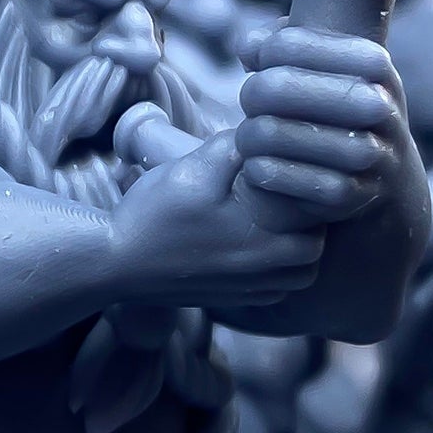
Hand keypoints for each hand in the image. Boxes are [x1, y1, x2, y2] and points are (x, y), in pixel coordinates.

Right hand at [112, 128, 324, 309]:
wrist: (112, 263)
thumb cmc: (152, 217)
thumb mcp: (191, 171)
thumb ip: (232, 148)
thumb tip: (262, 130)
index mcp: (263, 242)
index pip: (320, 226)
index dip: (315, 200)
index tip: (298, 180)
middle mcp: (260, 274)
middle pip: (311, 258)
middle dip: (310, 230)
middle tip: (289, 203)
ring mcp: (244, 293)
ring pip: (294, 281)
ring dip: (293, 257)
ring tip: (276, 229)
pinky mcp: (227, 302)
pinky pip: (269, 295)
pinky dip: (271, 277)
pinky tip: (251, 252)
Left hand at [234, 24, 410, 222]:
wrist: (383, 174)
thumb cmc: (334, 105)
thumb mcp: (321, 64)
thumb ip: (275, 40)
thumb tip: (248, 51)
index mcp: (373, 64)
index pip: (286, 44)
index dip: (262, 55)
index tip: (265, 68)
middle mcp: (378, 106)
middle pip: (273, 86)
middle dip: (251, 95)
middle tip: (252, 107)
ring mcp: (367, 154)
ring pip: (267, 133)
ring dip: (246, 136)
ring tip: (251, 137)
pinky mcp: (346, 195)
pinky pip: (272, 173)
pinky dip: (255, 169)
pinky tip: (260, 165)